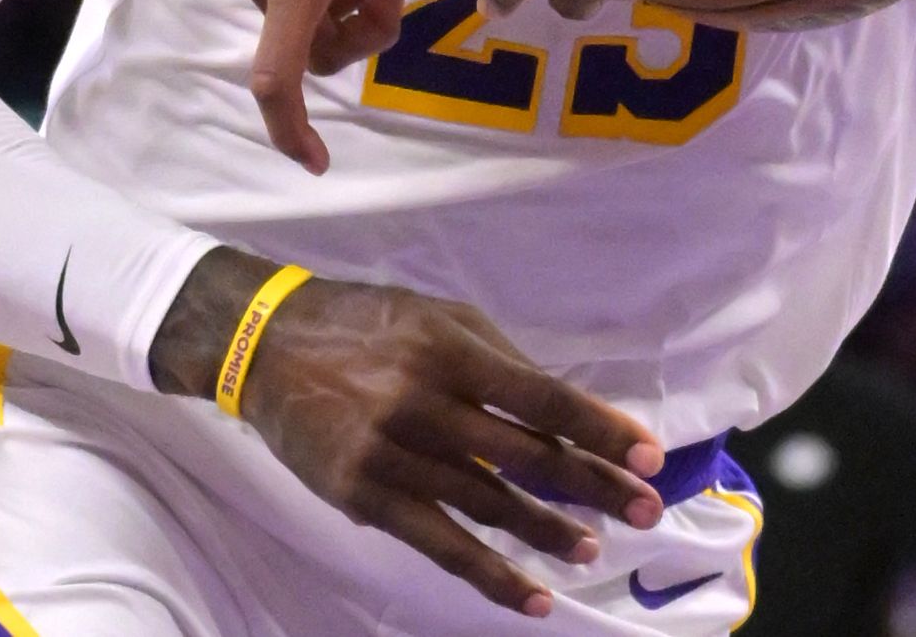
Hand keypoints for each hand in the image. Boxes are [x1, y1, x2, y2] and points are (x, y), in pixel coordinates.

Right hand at [155, 251, 665, 617]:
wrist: (266, 345)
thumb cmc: (370, 325)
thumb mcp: (441, 320)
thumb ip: (500, 366)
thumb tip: (564, 420)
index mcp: (451, 351)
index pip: (541, 396)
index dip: (598, 429)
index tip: (649, 454)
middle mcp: (423, 403)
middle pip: (524, 455)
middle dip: (593, 485)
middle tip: (647, 509)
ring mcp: (391, 456)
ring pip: (487, 505)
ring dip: (547, 532)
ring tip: (593, 549)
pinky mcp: (363, 497)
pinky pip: (439, 544)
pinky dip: (490, 574)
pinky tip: (532, 596)